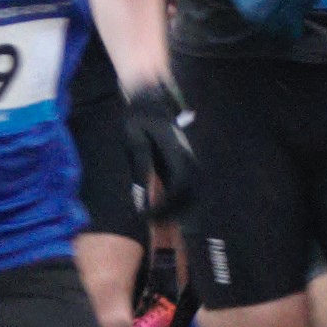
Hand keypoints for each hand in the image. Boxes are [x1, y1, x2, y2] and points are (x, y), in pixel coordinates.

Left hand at [123, 82, 196, 219]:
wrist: (149, 102)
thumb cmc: (138, 119)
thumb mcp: (133, 137)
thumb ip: (140, 162)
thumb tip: (142, 189)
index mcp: (176, 151)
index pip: (178, 186)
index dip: (165, 206)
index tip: (146, 215)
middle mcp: (188, 158)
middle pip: (190, 195)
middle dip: (172, 214)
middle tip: (149, 224)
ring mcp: (189, 162)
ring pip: (193, 195)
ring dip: (177, 212)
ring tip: (154, 222)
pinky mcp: (183, 166)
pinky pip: (187, 191)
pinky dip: (177, 205)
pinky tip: (159, 212)